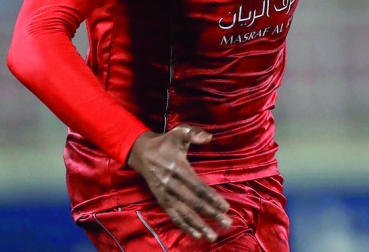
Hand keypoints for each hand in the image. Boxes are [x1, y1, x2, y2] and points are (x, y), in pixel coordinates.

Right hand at [127, 126, 231, 241]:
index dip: (211, 198)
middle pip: (193, 203)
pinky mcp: (161, 201)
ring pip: (183, 213)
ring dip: (198, 226)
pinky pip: (173, 216)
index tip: (225, 207)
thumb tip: (208, 137)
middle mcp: (172, 185)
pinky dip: (184, 226)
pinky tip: (196, 235)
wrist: (141, 153)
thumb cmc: (166, 142)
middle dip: (210, 214)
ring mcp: (165, 195)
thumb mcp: (179, 132)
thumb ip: (194, 134)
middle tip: (227, 224)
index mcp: (178, 169)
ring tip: (212, 236)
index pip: (198, 187)